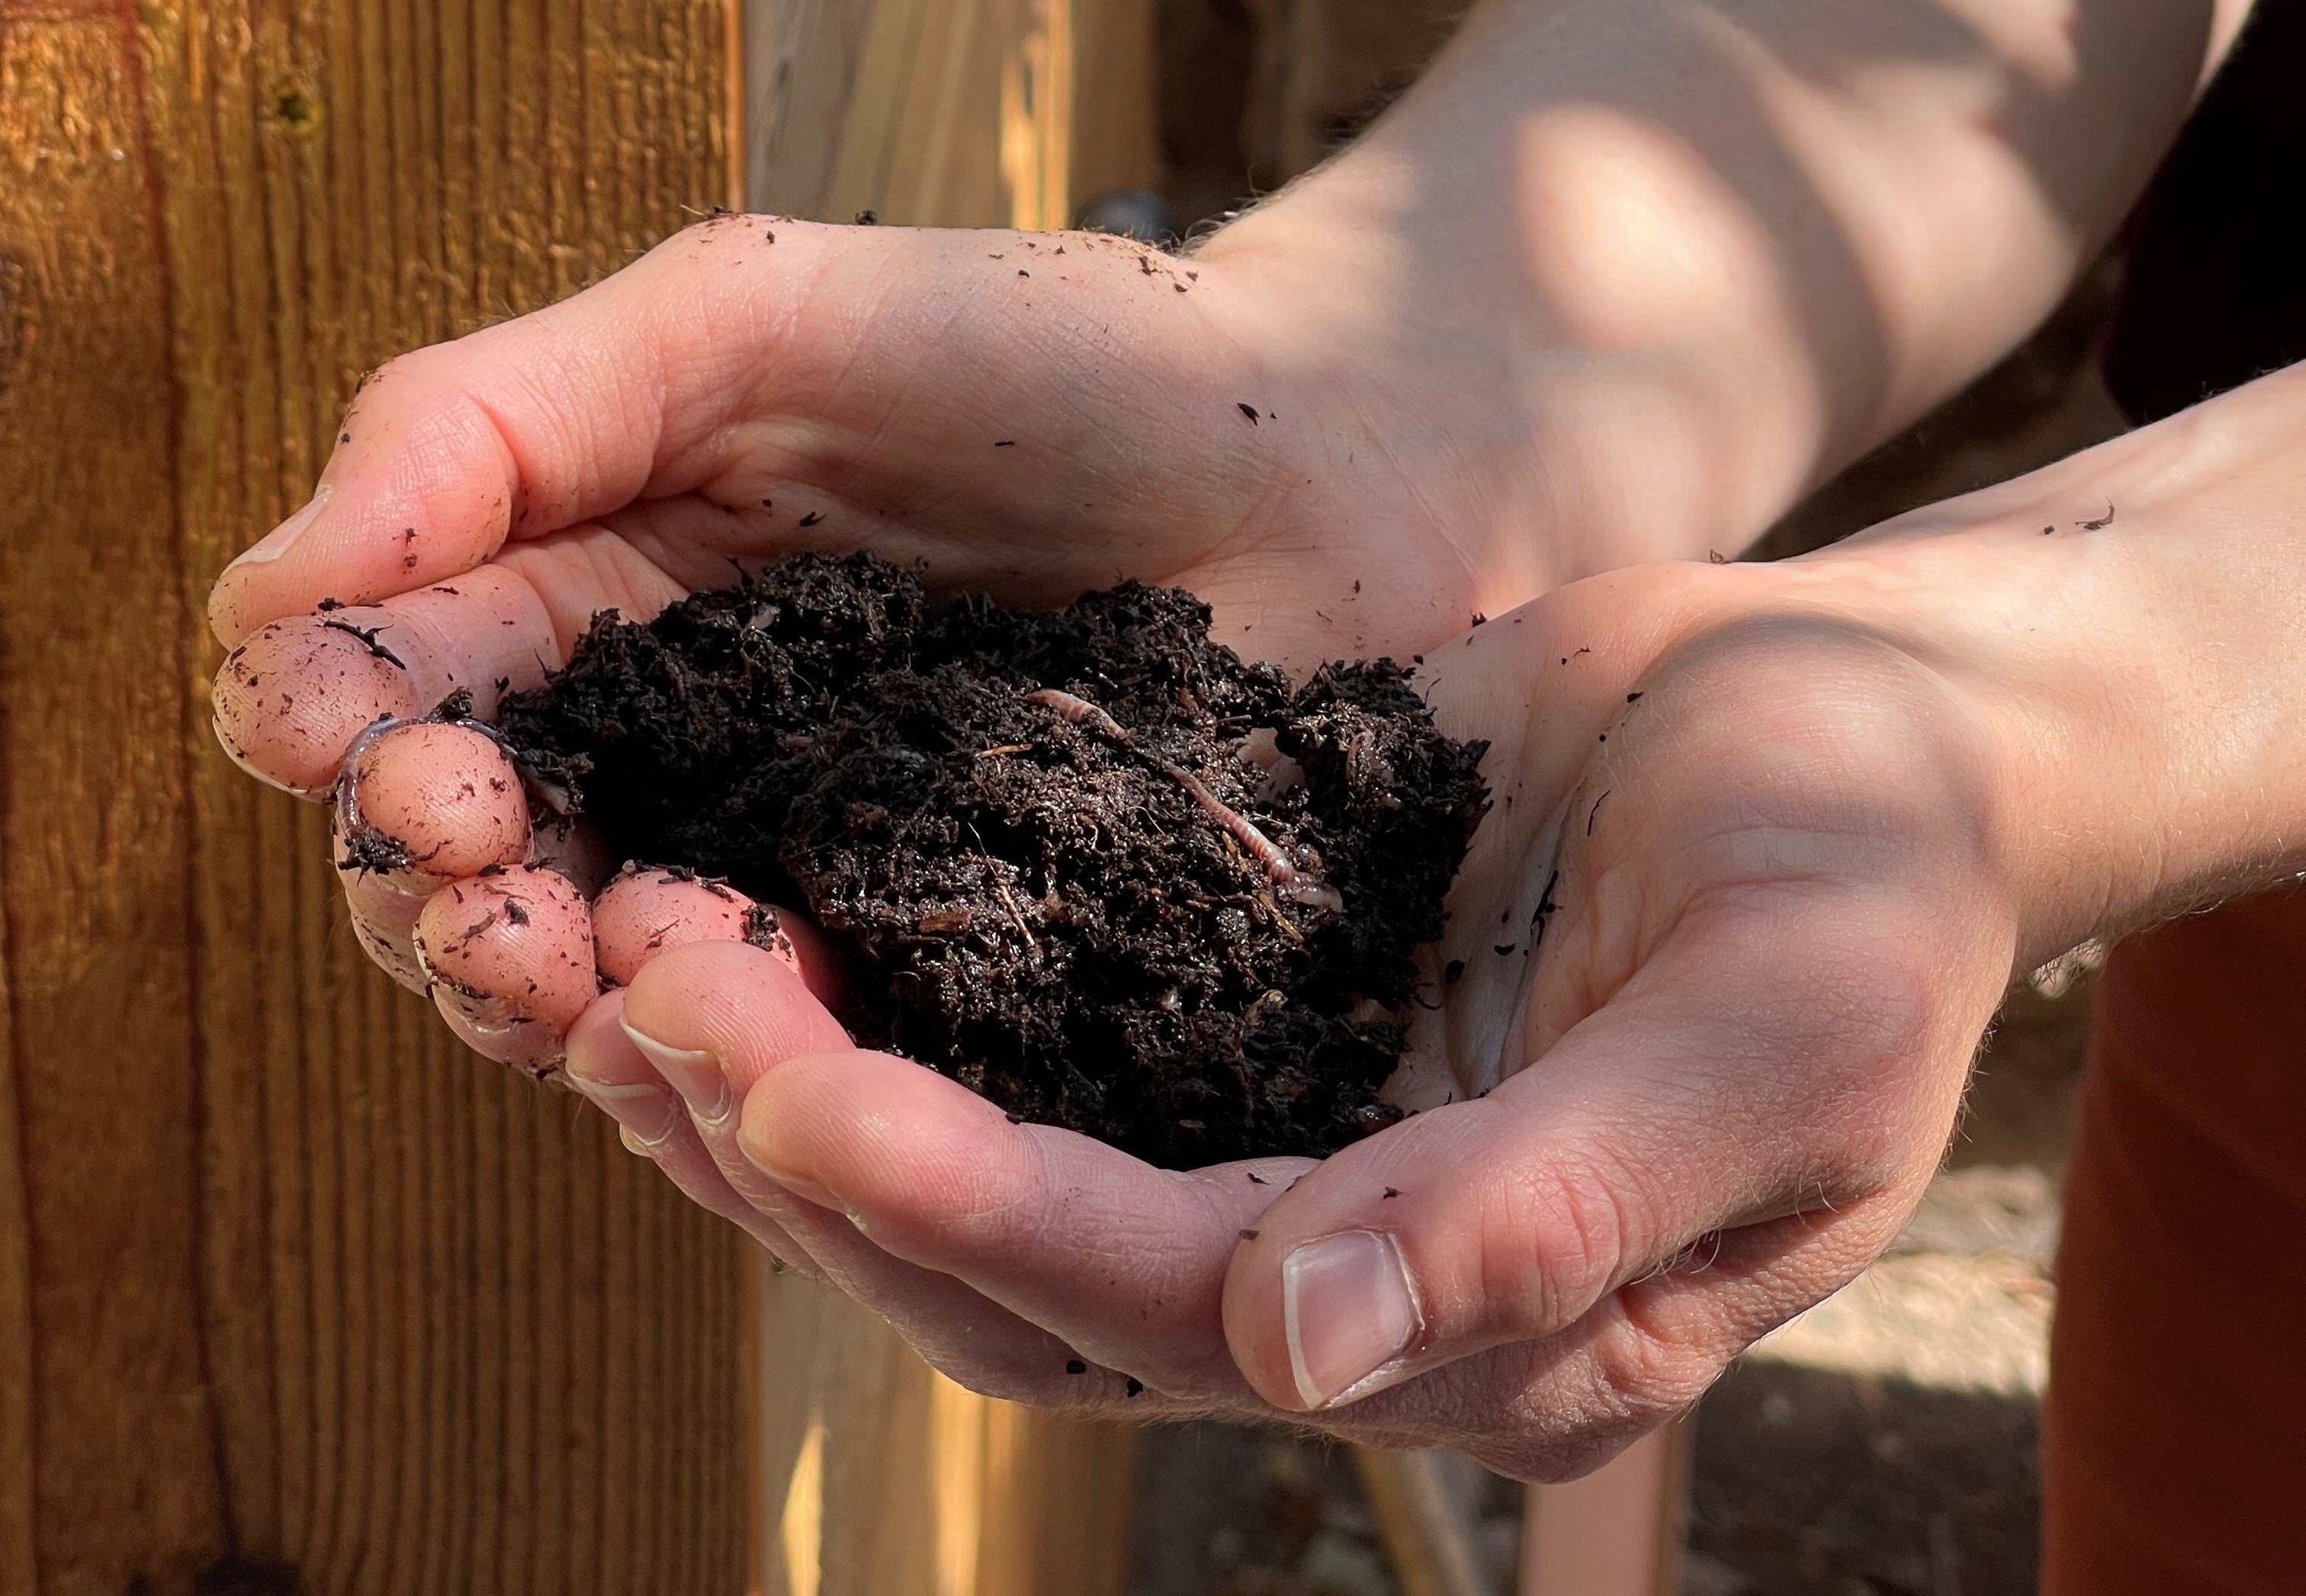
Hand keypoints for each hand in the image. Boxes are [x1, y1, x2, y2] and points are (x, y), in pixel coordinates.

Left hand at [591, 361, 2305, 1474]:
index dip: (991, 1213)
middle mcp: (1343, 1264)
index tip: (807, 1095)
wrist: (1868, 730)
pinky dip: (868, 980)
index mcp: (1486, 1323)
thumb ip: (1556, 1202)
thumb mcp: (1779, 1043)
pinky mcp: (1216, 997)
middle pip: (1028, 1274)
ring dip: (795, 1085)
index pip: (1188, 1308)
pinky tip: (741, 893)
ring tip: (634, 952)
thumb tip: (1313, 1352)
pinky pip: (1009, 1023)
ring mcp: (1265, 1132)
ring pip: (976, 1170)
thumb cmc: (1873, 880)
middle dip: (828, 1153)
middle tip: (653, 993)